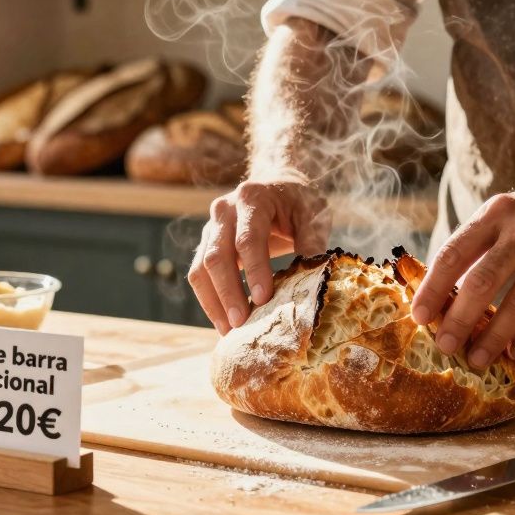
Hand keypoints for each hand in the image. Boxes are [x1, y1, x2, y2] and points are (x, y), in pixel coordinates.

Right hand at [189, 173, 328, 333]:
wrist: (275, 182)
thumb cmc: (297, 200)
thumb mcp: (312, 213)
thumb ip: (313, 240)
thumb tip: (315, 276)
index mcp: (251, 198)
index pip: (248, 239)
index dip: (254, 270)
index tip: (263, 299)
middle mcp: (223, 210)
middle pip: (217, 256)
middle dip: (228, 293)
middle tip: (241, 324)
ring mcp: (211, 227)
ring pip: (201, 268)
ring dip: (213, 302)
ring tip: (229, 331)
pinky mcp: (206, 244)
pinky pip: (198, 274)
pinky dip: (208, 300)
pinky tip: (223, 322)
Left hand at [410, 172, 514, 366]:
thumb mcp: (509, 212)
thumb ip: (479, 244)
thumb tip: (441, 291)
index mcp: (497, 212)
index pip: (453, 253)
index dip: (432, 288)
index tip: (418, 316)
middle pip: (481, 282)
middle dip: (458, 319)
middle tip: (443, 346)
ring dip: (493, 337)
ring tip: (476, 359)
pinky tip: (514, 353)